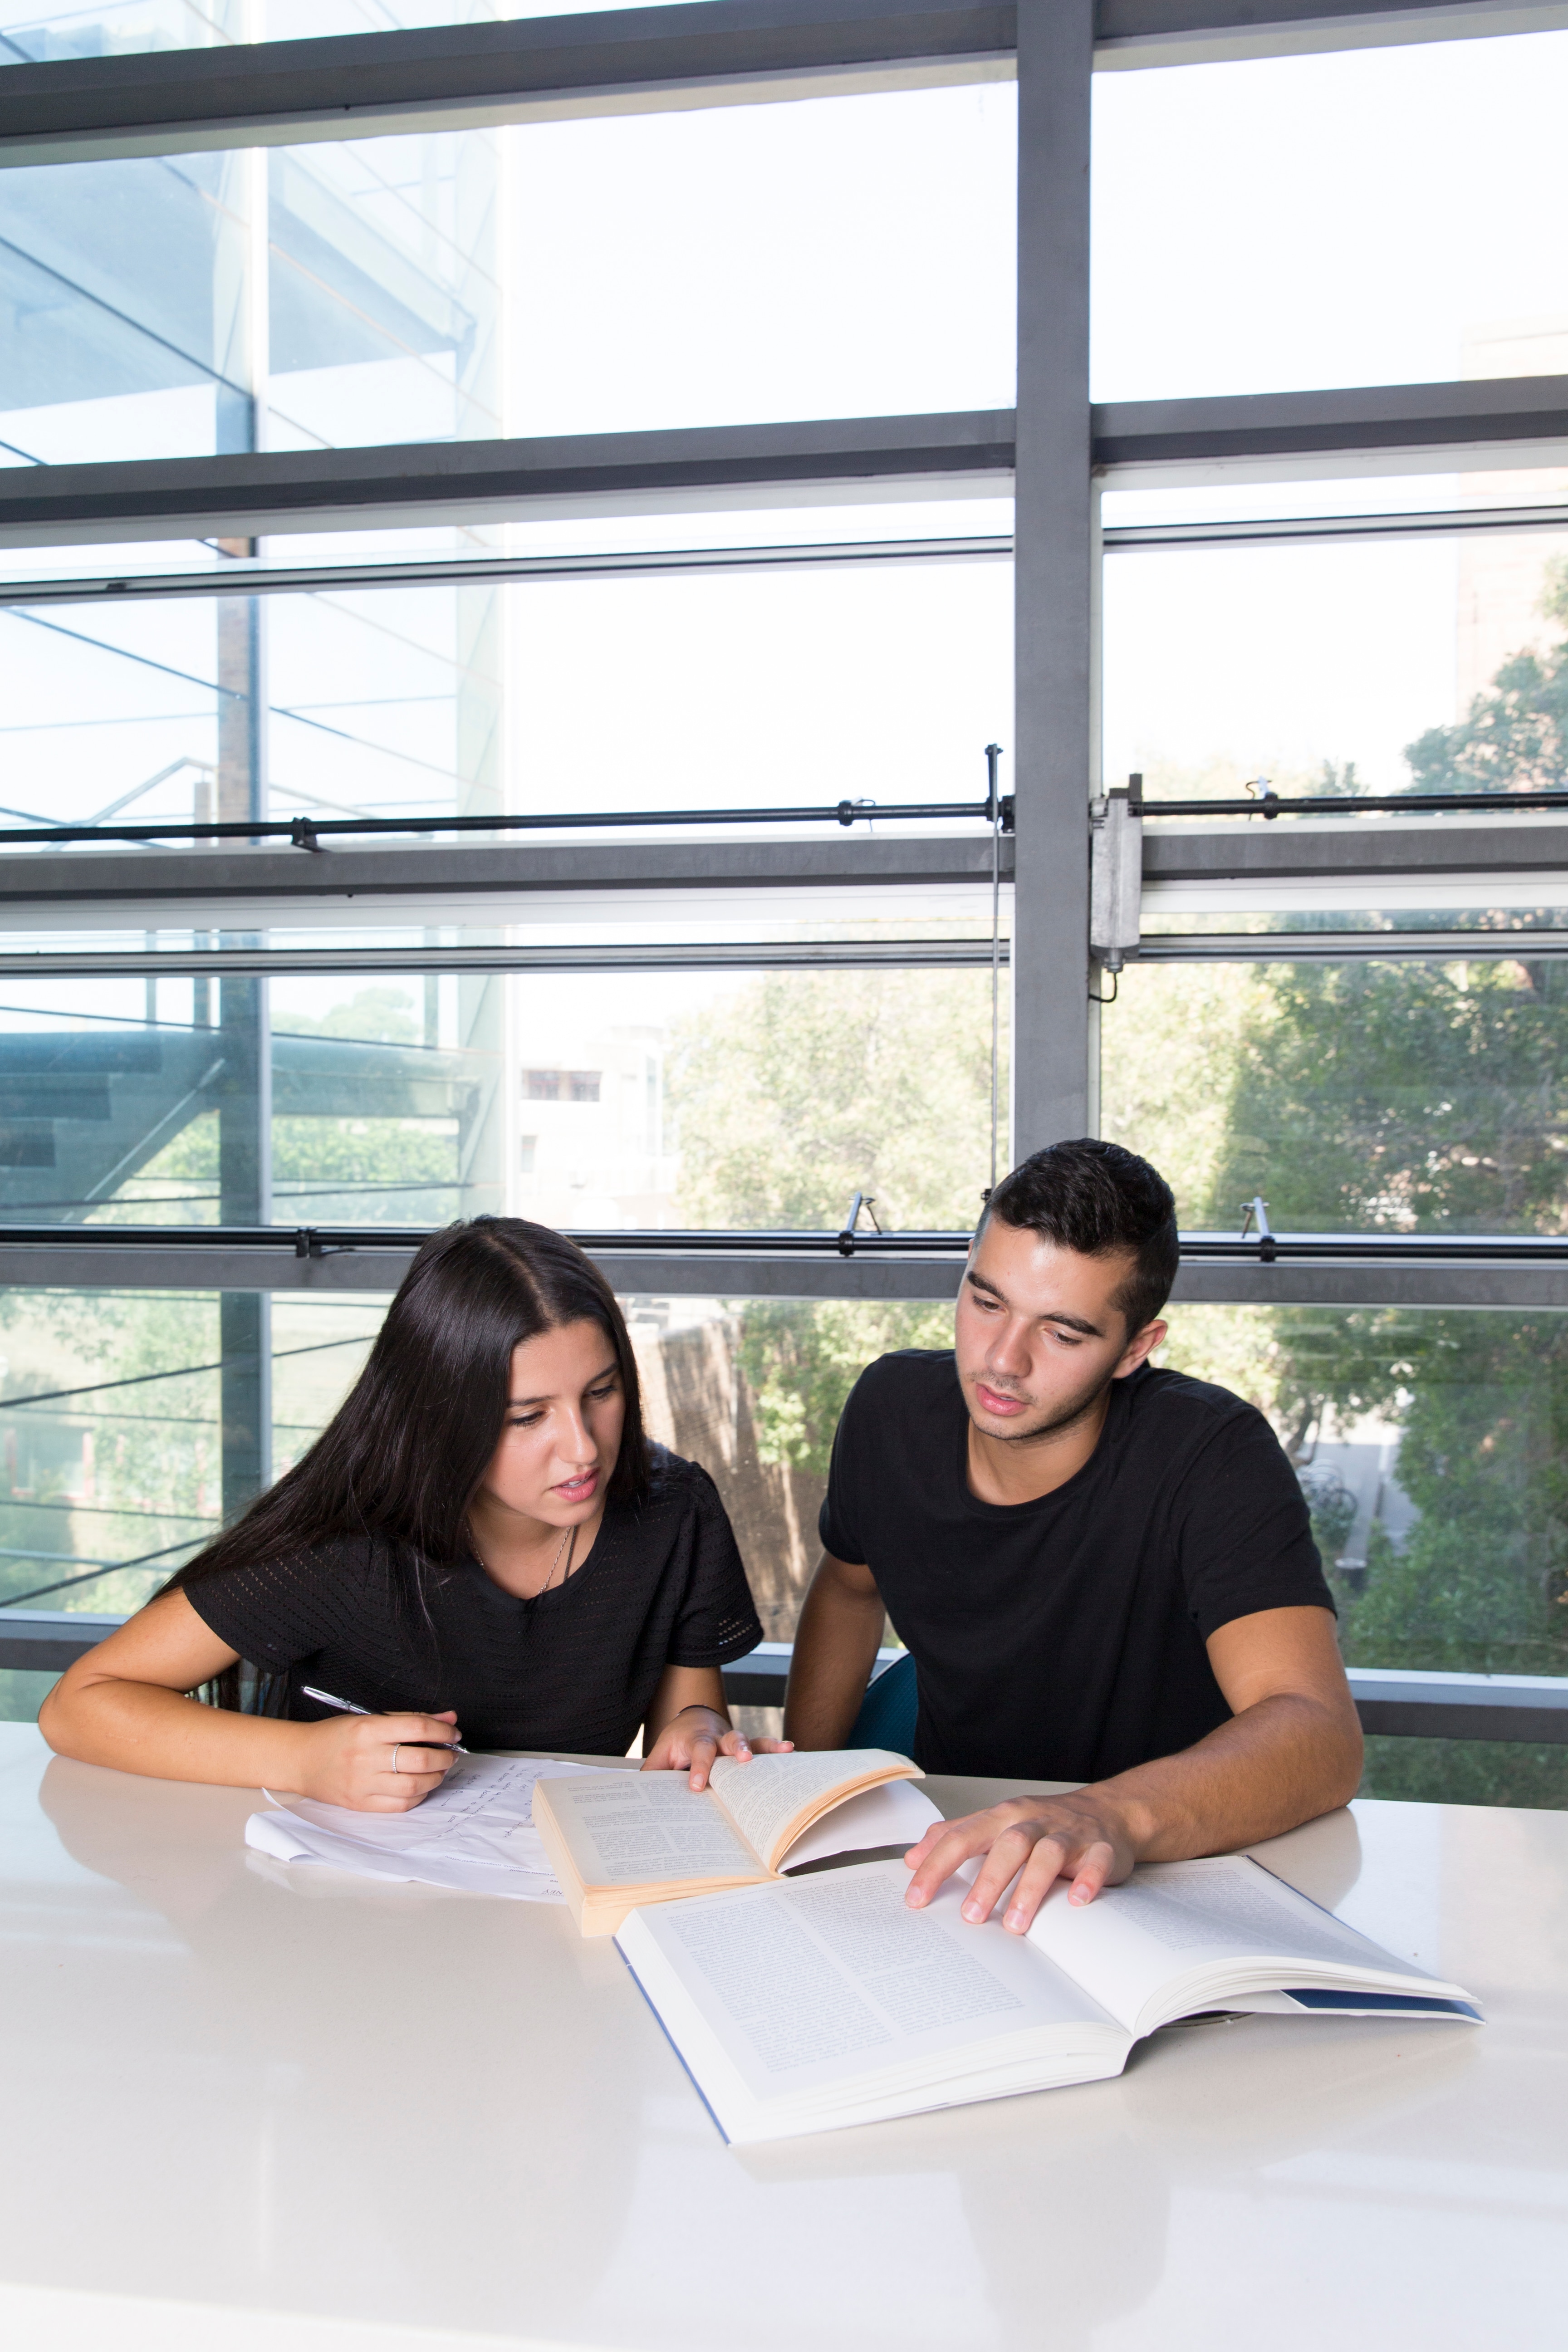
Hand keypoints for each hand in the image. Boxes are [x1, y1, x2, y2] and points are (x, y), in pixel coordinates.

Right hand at [293, 1711, 461, 1811]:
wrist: (301, 1760)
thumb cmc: (335, 1736)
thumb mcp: (369, 1718)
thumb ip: (410, 1719)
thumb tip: (448, 1718)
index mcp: (368, 1729)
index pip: (417, 1727)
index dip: (443, 1730)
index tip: (453, 1732)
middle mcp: (365, 1757)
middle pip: (420, 1759)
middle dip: (444, 1756)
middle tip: (450, 1753)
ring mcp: (362, 1784)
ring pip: (414, 1785)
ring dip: (436, 1778)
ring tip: (439, 1770)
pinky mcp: (361, 1804)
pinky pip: (400, 1805)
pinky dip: (418, 1795)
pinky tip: (421, 1785)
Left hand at [641, 1706, 793, 1790]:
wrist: (693, 1720)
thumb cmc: (677, 1743)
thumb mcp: (660, 1754)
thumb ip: (652, 1771)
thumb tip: (640, 1795)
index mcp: (695, 1740)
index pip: (698, 1752)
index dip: (698, 1768)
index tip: (697, 1786)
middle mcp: (718, 1738)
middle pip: (729, 1740)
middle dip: (737, 1748)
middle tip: (744, 1759)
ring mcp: (733, 1741)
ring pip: (749, 1740)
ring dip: (763, 1746)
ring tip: (782, 1749)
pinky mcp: (745, 1747)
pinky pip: (762, 1745)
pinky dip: (775, 1747)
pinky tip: (789, 1750)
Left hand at [903, 1790, 1140, 1932]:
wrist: (1106, 1811)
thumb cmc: (1042, 1822)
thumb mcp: (994, 1822)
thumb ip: (954, 1836)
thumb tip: (911, 1859)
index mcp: (1002, 1816)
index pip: (962, 1837)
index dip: (936, 1866)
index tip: (916, 1898)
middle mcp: (1033, 1822)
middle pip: (1006, 1845)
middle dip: (986, 1881)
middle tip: (970, 1918)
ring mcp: (1068, 1834)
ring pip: (1046, 1855)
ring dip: (1029, 1888)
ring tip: (1015, 1924)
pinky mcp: (1100, 1849)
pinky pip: (1095, 1862)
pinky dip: (1086, 1880)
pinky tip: (1077, 1901)